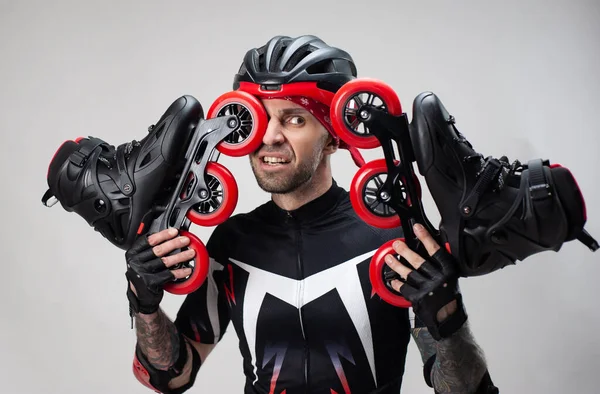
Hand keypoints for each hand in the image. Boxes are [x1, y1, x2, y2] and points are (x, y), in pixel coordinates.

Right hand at [125, 228, 194, 314]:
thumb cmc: (142, 275)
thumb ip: (149, 249)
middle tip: (185, 241)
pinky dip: (180, 271)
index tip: (174, 231)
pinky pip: (169, 274)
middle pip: (158, 250)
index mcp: (133, 253)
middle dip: (175, 243)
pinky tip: (187, 269)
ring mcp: (142, 272)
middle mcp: (136, 262)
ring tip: (190, 253)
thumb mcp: (141, 260)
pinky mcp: (150, 282)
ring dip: (181, 256)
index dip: (163, 234)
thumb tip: (168, 237)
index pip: (148, 240)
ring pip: (165, 261)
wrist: (140, 296)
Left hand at [384, 223, 466, 339]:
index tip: (417, 228)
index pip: (436, 250)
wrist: (448, 317)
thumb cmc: (450, 296)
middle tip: (396, 244)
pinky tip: (392, 280)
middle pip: (419, 261)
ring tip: (388, 258)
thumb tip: (429, 246)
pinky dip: (397, 284)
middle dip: (405, 251)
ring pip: (409, 273)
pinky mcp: (419, 298)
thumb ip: (441, 263)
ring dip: (396, 265)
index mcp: (448, 271)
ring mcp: (428, 289)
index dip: (426, 238)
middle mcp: (438, 279)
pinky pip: (404, 288)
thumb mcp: (451, 277)